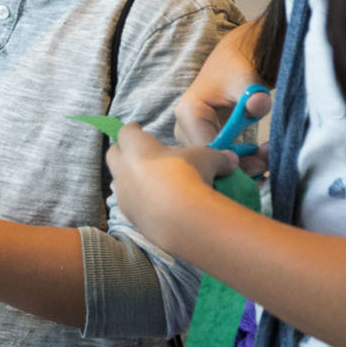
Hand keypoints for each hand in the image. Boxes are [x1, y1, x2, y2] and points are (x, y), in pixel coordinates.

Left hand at [106, 122, 235, 249]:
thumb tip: (232, 159)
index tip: (138, 128)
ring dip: (132, 178)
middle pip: (113, 154)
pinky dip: (140, 200)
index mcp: (136, 147)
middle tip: (141, 153)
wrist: (180, 217)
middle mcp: (123, 169)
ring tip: (152, 181)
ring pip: (120, 181)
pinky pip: (130, 203)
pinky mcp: (130, 216)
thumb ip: (217, 156)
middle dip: (124, 151)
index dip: (133, 130)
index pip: (126, 132)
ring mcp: (124, 195)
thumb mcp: (207, 158)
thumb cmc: (188, 175)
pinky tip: (156, 203)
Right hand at [174, 22, 271, 175]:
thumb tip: (259, 104)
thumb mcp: (249, 82)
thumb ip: (255, 96)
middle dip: (240, 166)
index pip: (208, 151)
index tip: (260, 161)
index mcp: (189, 113)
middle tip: (268, 161)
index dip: (234, 162)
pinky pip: (218, 160)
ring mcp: (190, 136)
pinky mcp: (200, 140)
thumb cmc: (240, 69)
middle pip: (210, 160)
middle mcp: (183, 128)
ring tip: (267, 157)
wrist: (236, 62)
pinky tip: (258, 162)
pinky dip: (239, 163)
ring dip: (242, 166)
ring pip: (214, 163)